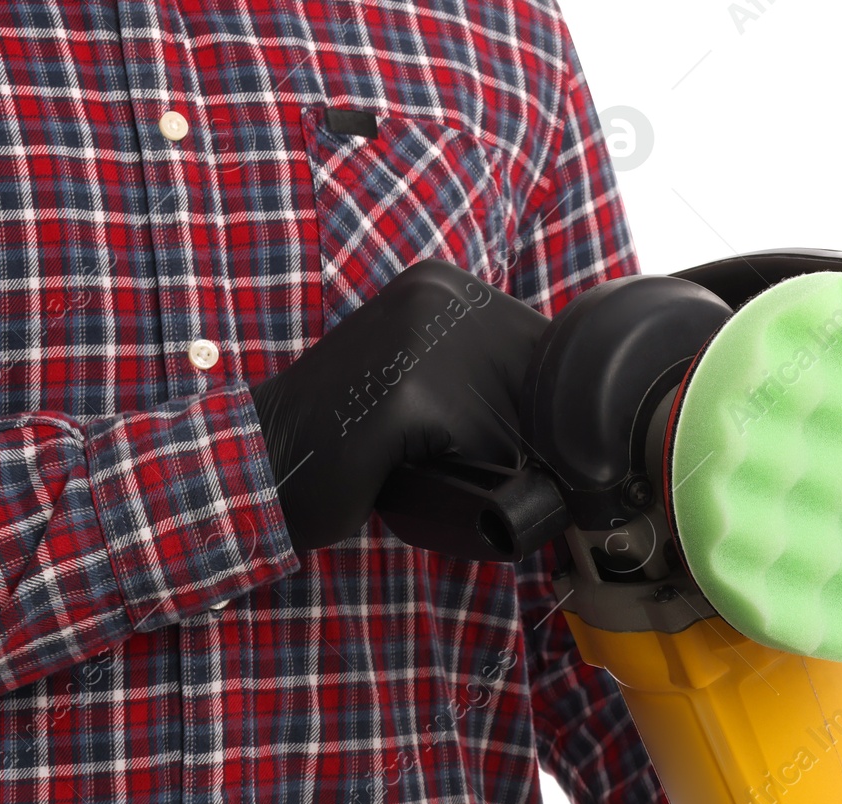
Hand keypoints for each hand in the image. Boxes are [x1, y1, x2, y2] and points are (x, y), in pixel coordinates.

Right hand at [248, 258, 546, 551]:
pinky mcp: (411, 391)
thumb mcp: (427, 386)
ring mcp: (423, 335)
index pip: (548, 355)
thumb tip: (579, 421)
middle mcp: (441, 294)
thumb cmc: (348, 444)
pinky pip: (486, 453)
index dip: (540, 414)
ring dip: (491, 466)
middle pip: (545, 389)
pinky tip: (407, 471)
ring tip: (427, 465)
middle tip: (458, 465)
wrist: (263, 464)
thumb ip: (491, 380)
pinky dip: (461, 480)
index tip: (499, 445)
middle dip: (526, 443)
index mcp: (447, 285)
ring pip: (523, 427)